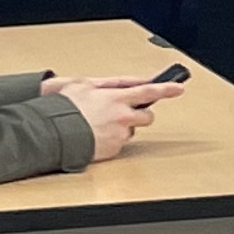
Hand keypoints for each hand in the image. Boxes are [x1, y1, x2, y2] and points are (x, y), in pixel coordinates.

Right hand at [49, 73, 181, 158]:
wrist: (54, 134)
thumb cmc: (64, 108)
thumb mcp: (84, 85)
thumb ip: (109, 84)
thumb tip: (124, 83)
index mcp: (116, 98)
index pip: (148, 91)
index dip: (166, 88)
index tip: (179, 88)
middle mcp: (122, 116)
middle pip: (146, 117)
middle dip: (139, 115)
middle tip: (123, 114)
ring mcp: (119, 135)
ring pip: (131, 130)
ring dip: (123, 128)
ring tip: (100, 125)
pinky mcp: (114, 149)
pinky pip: (119, 144)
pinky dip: (111, 140)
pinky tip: (96, 135)